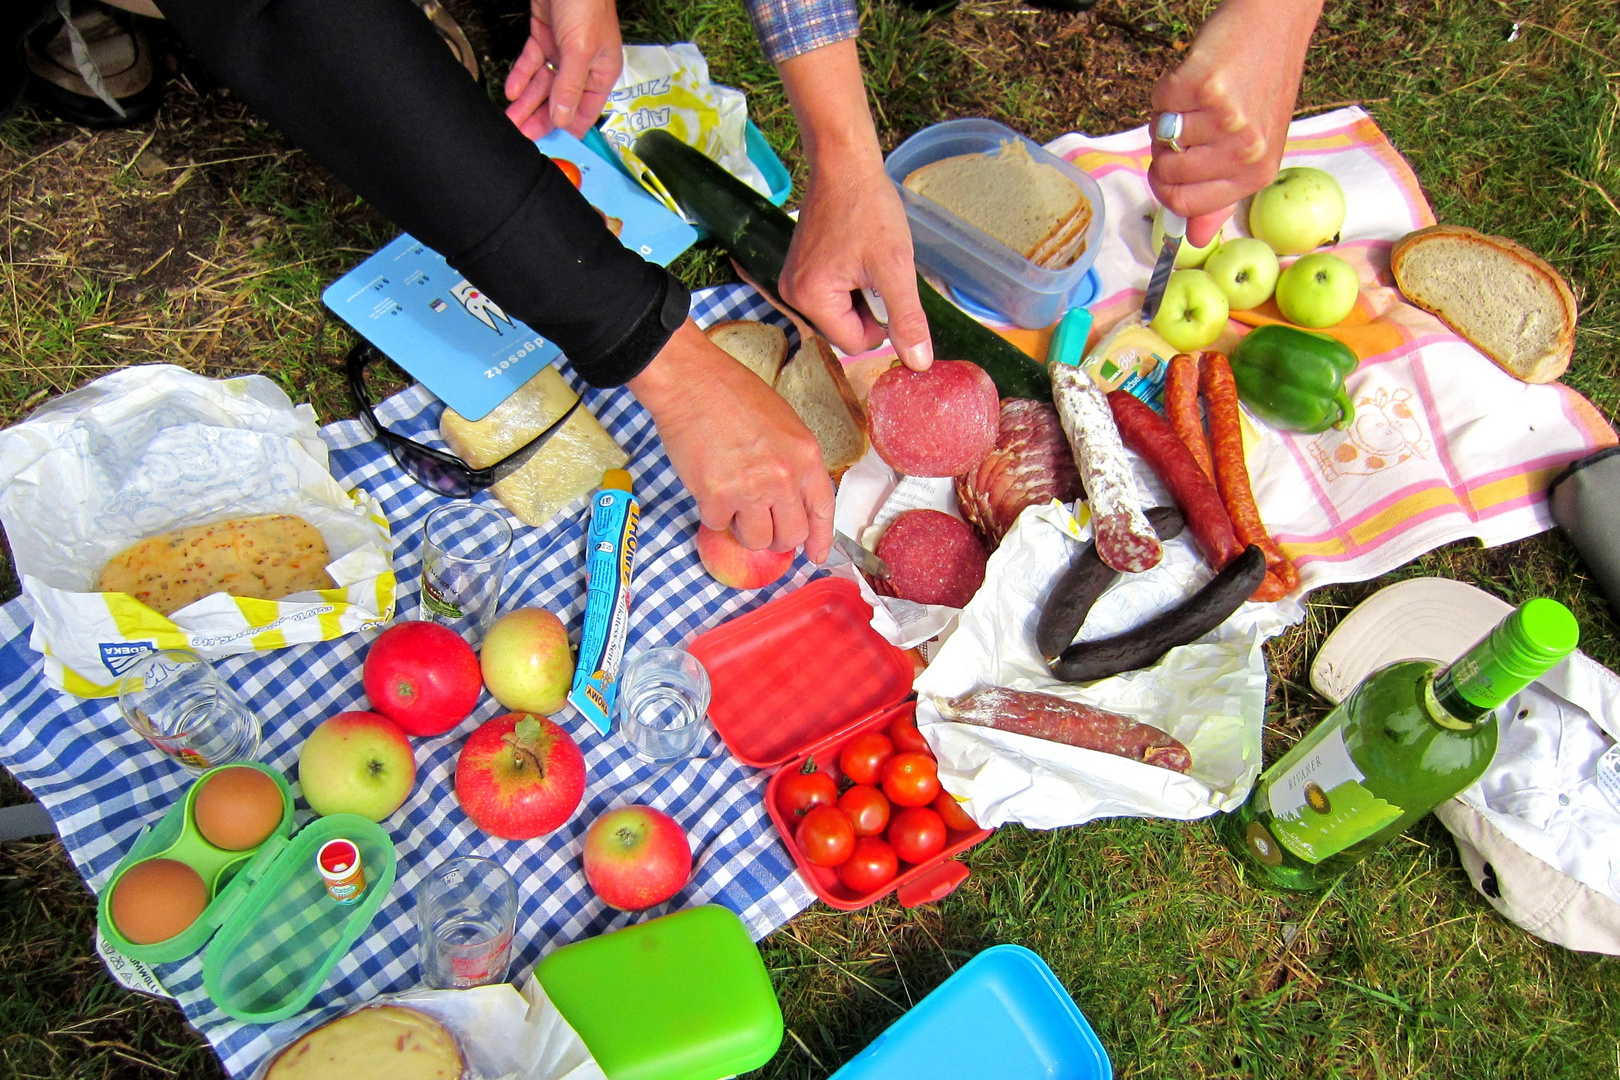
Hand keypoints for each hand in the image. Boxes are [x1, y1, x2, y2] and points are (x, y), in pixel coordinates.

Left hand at [503, 0, 621, 139]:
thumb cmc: (586, 4)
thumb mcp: (580, 50)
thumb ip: (571, 86)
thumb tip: (564, 120)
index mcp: (601, 73)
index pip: (584, 111)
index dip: (567, 130)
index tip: (549, 147)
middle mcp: (583, 66)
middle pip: (559, 101)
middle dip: (540, 119)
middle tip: (521, 136)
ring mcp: (563, 53)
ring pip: (542, 86)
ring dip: (526, 103)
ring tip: (510, 119)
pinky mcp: (545, 38)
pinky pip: (531, 64)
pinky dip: (521, 77)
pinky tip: (512, 91)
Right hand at [628, 320, 834, 561]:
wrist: (692, 384)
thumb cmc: (735, 395)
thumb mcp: (783, 425)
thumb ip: (792, 463)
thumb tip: (789, 498)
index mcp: (806, 457)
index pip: (822, 510)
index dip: (820, 538)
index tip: (815, 555)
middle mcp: (784, 479)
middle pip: (790, 536)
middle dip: (776, 537)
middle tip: (761, 526)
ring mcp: (750, 492)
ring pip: (757, 540)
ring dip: (744, 530)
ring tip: (733, 504)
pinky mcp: (716, 499)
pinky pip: (719, 525)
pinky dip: (713, 514)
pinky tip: (709, 489)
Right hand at [776, 40, 931, 370]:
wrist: (844, 164)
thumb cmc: (868, 209)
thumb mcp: (895, 268)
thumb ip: (906, 319)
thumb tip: (918, 363)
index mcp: (811, 300)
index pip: (855, 343)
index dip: (883, 323)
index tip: (887, 285)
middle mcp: (792, 295)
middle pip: (845, 330)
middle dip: (868, 307)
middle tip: (876, 268)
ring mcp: (792, 281)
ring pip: (840, 313)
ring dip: (861, 294)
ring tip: (866, 258)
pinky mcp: (798, 269)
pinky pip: (831, 295)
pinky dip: (850, 283)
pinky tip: (856, 254)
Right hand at [1147, 0, 1323, 246]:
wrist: (1275, 25)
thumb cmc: (1261, 83)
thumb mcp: (1252, 150)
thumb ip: (1220, 197)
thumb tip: (1192, 238)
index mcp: (1256, 175)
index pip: (1186, 205)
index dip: (1167, 187)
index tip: (1169, 166)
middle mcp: (1245, 152)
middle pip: (1167, 175)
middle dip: (1164, 151)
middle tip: (1191, 124)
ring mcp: (1227, 120)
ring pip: (1161, 138)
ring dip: (1168, 116)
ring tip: (1200, 98)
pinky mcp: (1205, 87)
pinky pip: (1160, 104)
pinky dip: (1167, 89)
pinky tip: (1196, 77)